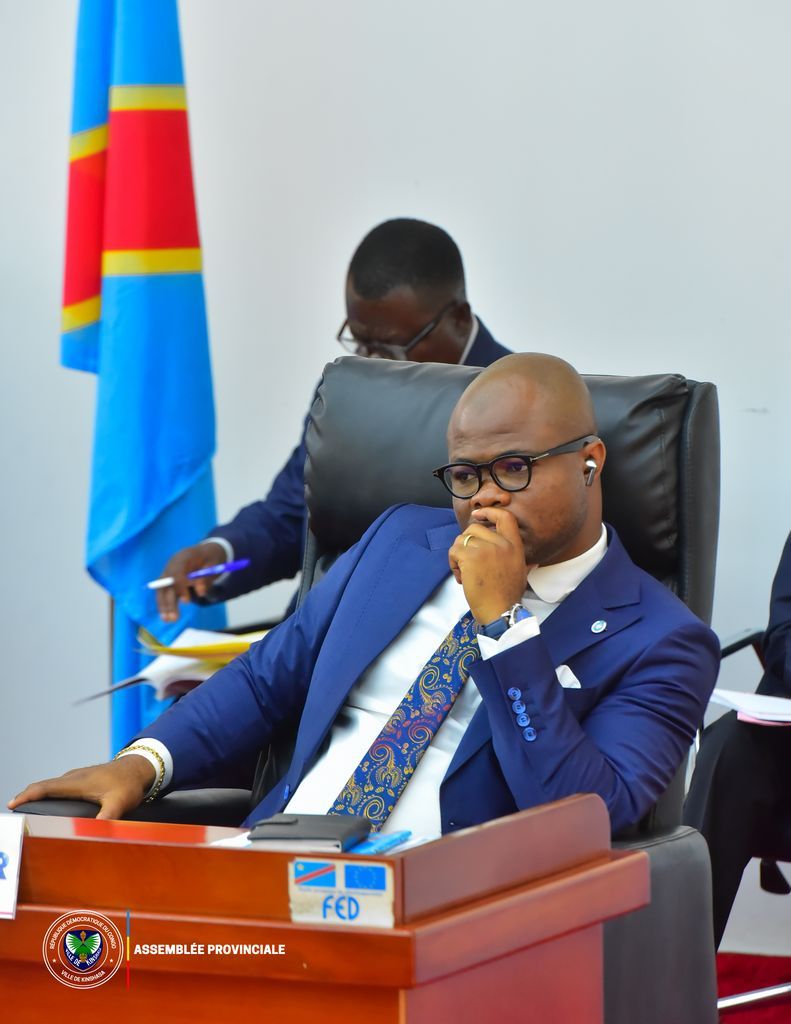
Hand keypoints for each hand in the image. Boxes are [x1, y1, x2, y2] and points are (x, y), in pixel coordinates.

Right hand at [7, 757, 155, 820]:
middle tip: (13, 809)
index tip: (13, 803)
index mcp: (77, 782)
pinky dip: (47, 792)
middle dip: (26, 796)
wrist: (139, 767)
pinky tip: (46, 801)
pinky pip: (58, 785)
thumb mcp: (120, 802)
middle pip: (43, 786)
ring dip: (36, 794)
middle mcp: (73, 777)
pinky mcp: (81, 779)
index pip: (46, 788)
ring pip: (51, 785)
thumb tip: (96, 831)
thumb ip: (108, 817)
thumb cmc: (128, 784)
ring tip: (24, 807)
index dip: (27, 795)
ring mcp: (77, 776)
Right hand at [155, 540, 226, 621]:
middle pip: (166, 583)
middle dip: (169, 601)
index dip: (180, 586)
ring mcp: (169, 572)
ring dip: (164, 606)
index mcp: (184, 556)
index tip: (186, 601)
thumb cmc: (210, 558)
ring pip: (162, 590)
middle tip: (174, 617)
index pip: (176, 571)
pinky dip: (165, 605)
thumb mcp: (214, 565)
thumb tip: (200, 592)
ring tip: (168, 620)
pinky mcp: (169, 581)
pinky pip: (164, 594)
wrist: (205, 553)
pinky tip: (166, 617)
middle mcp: (172, 564)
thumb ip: (207, 578)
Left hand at [449, 508, 534, 623]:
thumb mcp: (521, 573)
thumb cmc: (508, 596)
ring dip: (458, 556)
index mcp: (514, 545)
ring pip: (461, 540)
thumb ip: (524, 562)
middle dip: (466, 542)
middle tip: (469, 562)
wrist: (501, 611)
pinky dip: (453, 564)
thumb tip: (534, 562)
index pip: (505, 517)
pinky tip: (462, 577)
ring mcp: (486, 549)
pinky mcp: (471, 557)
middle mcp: (501, 544)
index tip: (477, 515)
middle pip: (474, 528)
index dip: (489, 512)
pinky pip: (454, 551)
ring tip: (466, 573)